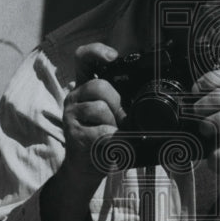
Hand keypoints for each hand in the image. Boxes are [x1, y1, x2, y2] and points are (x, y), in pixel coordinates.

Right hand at [62, 43, 125, 180]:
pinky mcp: (74, 134)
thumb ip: (120, 100)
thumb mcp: (113, 115)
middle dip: (117, 103)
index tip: (113, 56)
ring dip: (114, 124)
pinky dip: (113, 140)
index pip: (83, 58)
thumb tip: (148, 93)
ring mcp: (71, 116)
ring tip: (112, 135)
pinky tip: (110, 145)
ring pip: (100, 108)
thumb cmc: (103, 139)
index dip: (97, 51)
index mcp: (85, 88)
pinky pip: (102, 131)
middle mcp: (74, 97)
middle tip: (122, 120)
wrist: (86, 169)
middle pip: (99, 85)